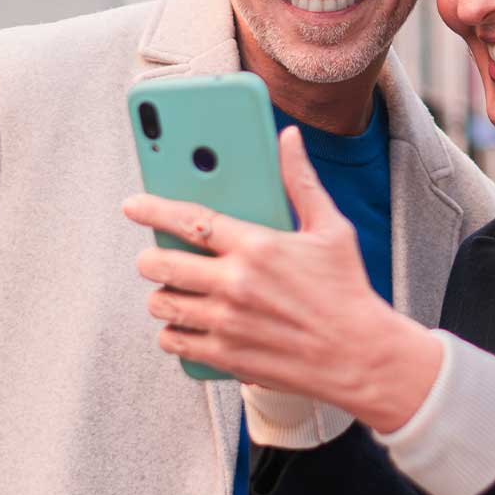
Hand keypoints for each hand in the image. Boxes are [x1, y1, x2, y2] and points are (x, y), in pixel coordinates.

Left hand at [121, 126, 442, 431]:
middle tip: (155, 256)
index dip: (153, 208)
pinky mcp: (226, 355)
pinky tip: (187, 324)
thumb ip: (300, 181)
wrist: (362, 356)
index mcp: (258, 246)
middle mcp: (236, 283)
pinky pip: (174, 341)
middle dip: (151, 258)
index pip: (189, 219)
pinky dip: (173, 332)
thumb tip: (289, 138)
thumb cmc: (347, 290)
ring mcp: (227, 322)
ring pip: (162, 304)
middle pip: (162, 263)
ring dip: (161, 295)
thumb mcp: (330, 229)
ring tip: (174, 290)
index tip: (133, 205)